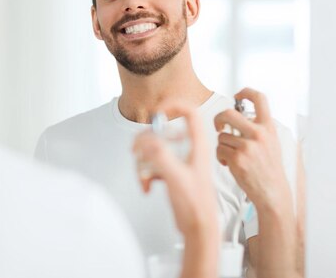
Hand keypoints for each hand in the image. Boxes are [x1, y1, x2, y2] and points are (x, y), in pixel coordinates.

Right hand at [132, 101, 216, 235]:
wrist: (198, 228)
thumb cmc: (197, 206)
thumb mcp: (177, 179)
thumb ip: (162, 158)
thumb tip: (147, 142)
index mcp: (197, 145)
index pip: (190, 113)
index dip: (173, 106)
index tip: (157, 112)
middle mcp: (189, 150)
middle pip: (162, 131)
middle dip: (145, 140)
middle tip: (137, 150)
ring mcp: (179, 161)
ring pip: (153, 148)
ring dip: (142, 161)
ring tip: (143, 176)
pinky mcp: (171, 172)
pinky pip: (152, 164)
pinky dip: (145, 173)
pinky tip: (146, 185)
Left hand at [214, 88, 291, 210]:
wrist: (272, 192)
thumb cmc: (268, 167)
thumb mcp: (270, 142)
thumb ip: (257, 127)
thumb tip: (236, 114)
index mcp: (268, 127)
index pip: (260, 98)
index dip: (246, 91)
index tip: (237, 95)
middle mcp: (259, 134)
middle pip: (228, 113)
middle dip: (218, 119)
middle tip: (219, 127)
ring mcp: (248, 146)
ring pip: (221, 136)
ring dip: (222, 145)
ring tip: (232, 155)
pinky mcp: (237, 159)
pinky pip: (219, 150)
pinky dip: (220, 157)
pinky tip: (229, 164)